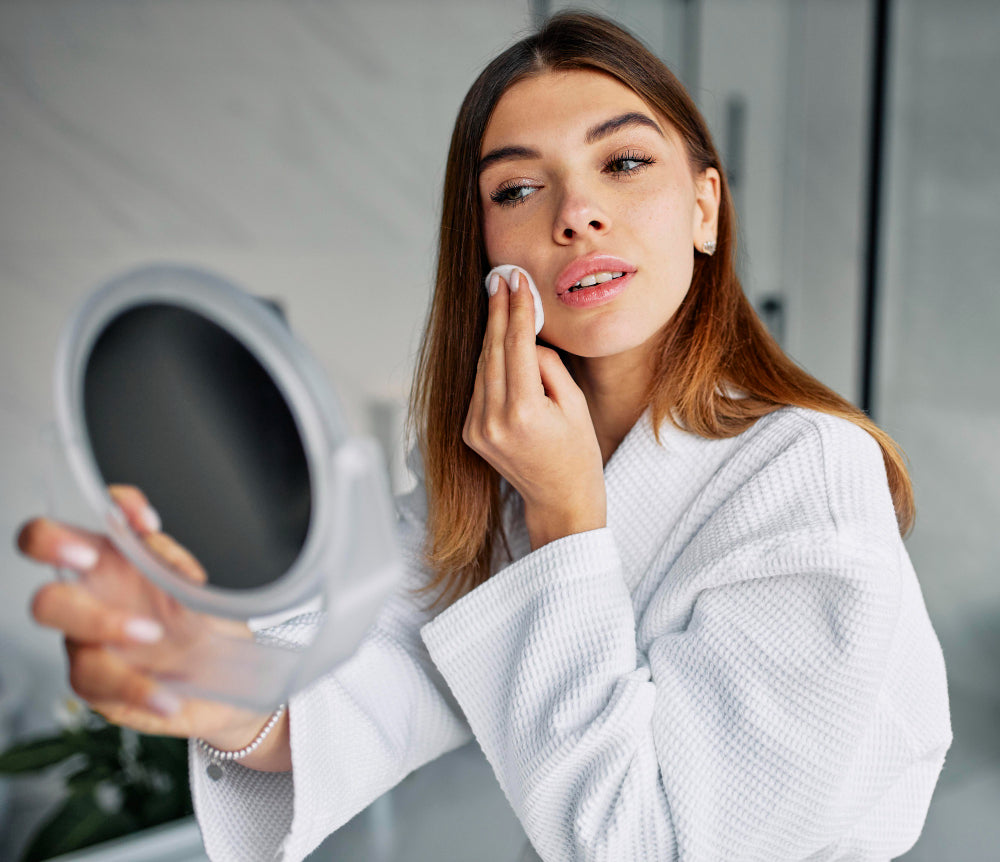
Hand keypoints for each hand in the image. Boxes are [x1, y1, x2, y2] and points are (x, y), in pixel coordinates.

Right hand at [18, 486, 285, 762]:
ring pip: (63, 625)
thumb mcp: (194, 586)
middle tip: (89, 558)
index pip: (83, 527)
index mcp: (112, 566)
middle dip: (56, 553)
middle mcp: (92, 600)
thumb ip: (168, 560)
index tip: (136, 521)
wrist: (224, 678)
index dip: (97, 513)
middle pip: (45, 570)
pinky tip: (166, 695)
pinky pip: (98, 682)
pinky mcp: (97, 686)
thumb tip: (146, 536)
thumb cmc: (202, 625)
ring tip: (154, 635)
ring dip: (107, 623)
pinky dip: (136, 687)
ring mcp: (88, 642)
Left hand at [463, 271, 605, 549]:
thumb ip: (547, 366)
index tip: (516, 281)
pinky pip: (480, 387)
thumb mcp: (574, 404)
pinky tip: (498, 341)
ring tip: (499, 300)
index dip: (515, 309)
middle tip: (501, 280)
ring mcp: (477, 429)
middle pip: (492, 351)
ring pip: (482, 367)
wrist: (559, 500)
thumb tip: (524, 339)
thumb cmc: (577, 452)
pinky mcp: (471, 433)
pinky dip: (489, 363)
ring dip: (491, 334)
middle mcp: (493, 420)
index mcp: (523, 412)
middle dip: (497, 313)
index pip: (515, 346)